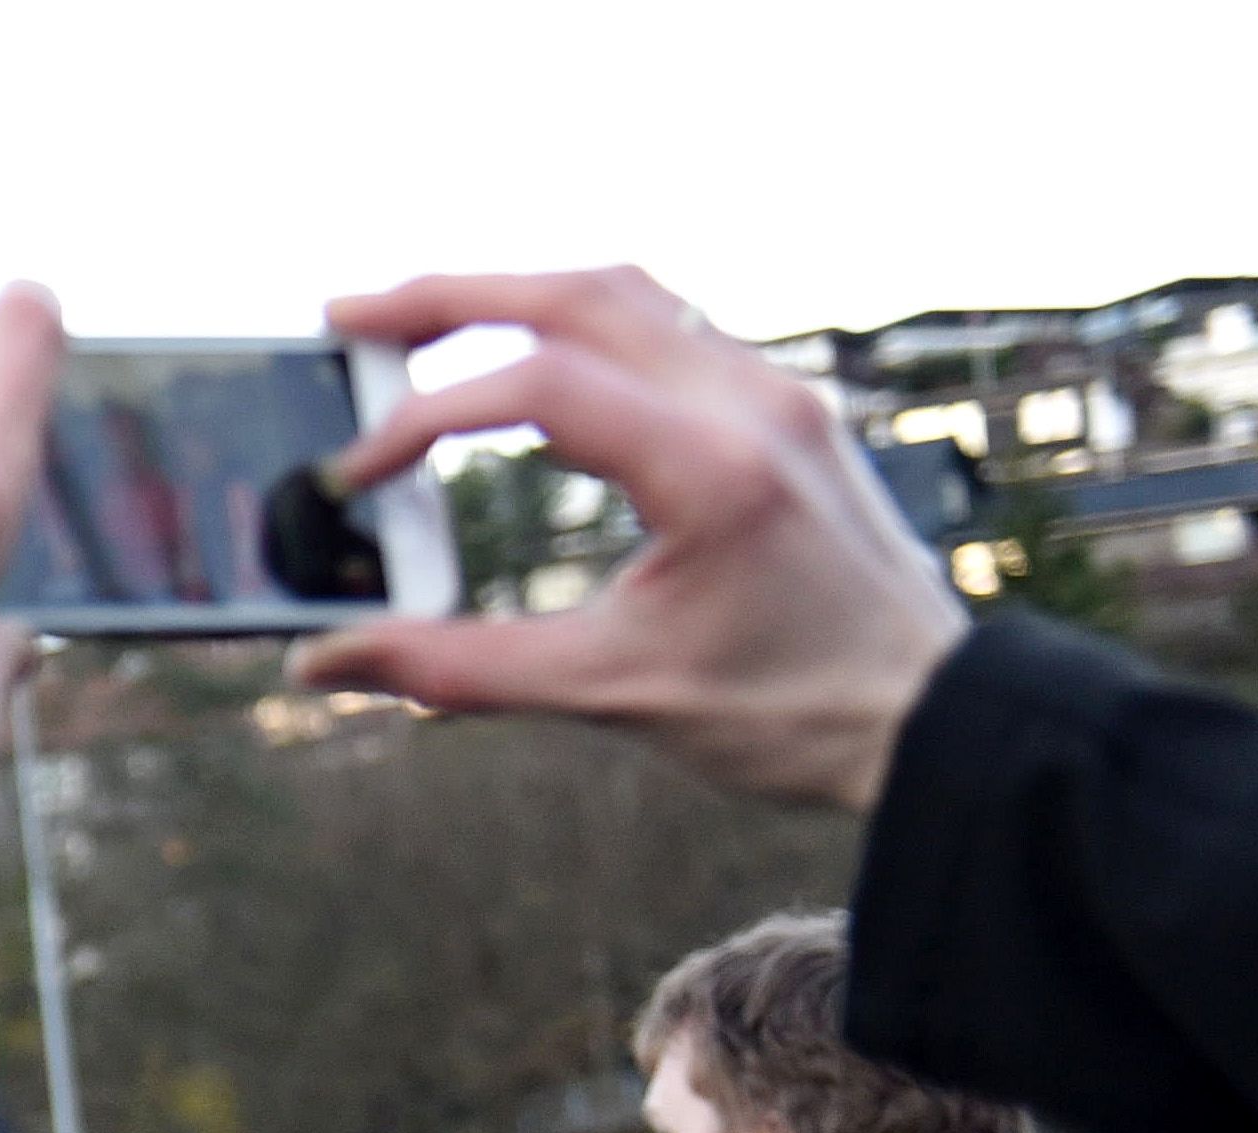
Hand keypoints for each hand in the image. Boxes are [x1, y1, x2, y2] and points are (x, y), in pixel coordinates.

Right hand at [293, 265, 971, 810]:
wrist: (929, 715)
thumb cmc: (792, 714)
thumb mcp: (611, 695)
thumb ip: (458, 670)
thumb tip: (328, 660)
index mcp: (714, 467)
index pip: (541, 384)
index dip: (426, 420)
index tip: (357, 477)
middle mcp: (751, 403)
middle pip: (579, 292)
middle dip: (451, 297)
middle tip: (351, 316)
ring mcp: (774, 395)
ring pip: (627, 293)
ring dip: (516, 297)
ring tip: (421, 325)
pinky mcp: (779, 410)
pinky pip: (666, 328)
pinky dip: (576, 328)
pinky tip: (524, 364)